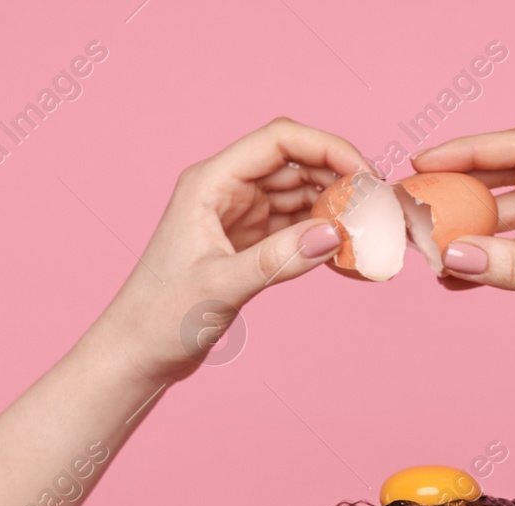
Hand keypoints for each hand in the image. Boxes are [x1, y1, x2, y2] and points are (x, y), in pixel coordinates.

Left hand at [100, 118, 372, 382]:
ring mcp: (238, 217)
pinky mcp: (247, 245)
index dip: (328, 149)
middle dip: (339, 179)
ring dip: (334, 210)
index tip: (365, 176)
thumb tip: (334, 233)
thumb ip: (277, 259)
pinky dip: (321, 237)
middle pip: (296, 164)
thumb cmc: (160, 318)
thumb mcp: (221, 287)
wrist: (137, 355)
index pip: (279, 141)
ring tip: (370, 234)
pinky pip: (295, 228)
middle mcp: (225, 191)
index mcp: (210, 183)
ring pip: (299, 196)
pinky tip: (347, 256)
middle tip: (377, 208)